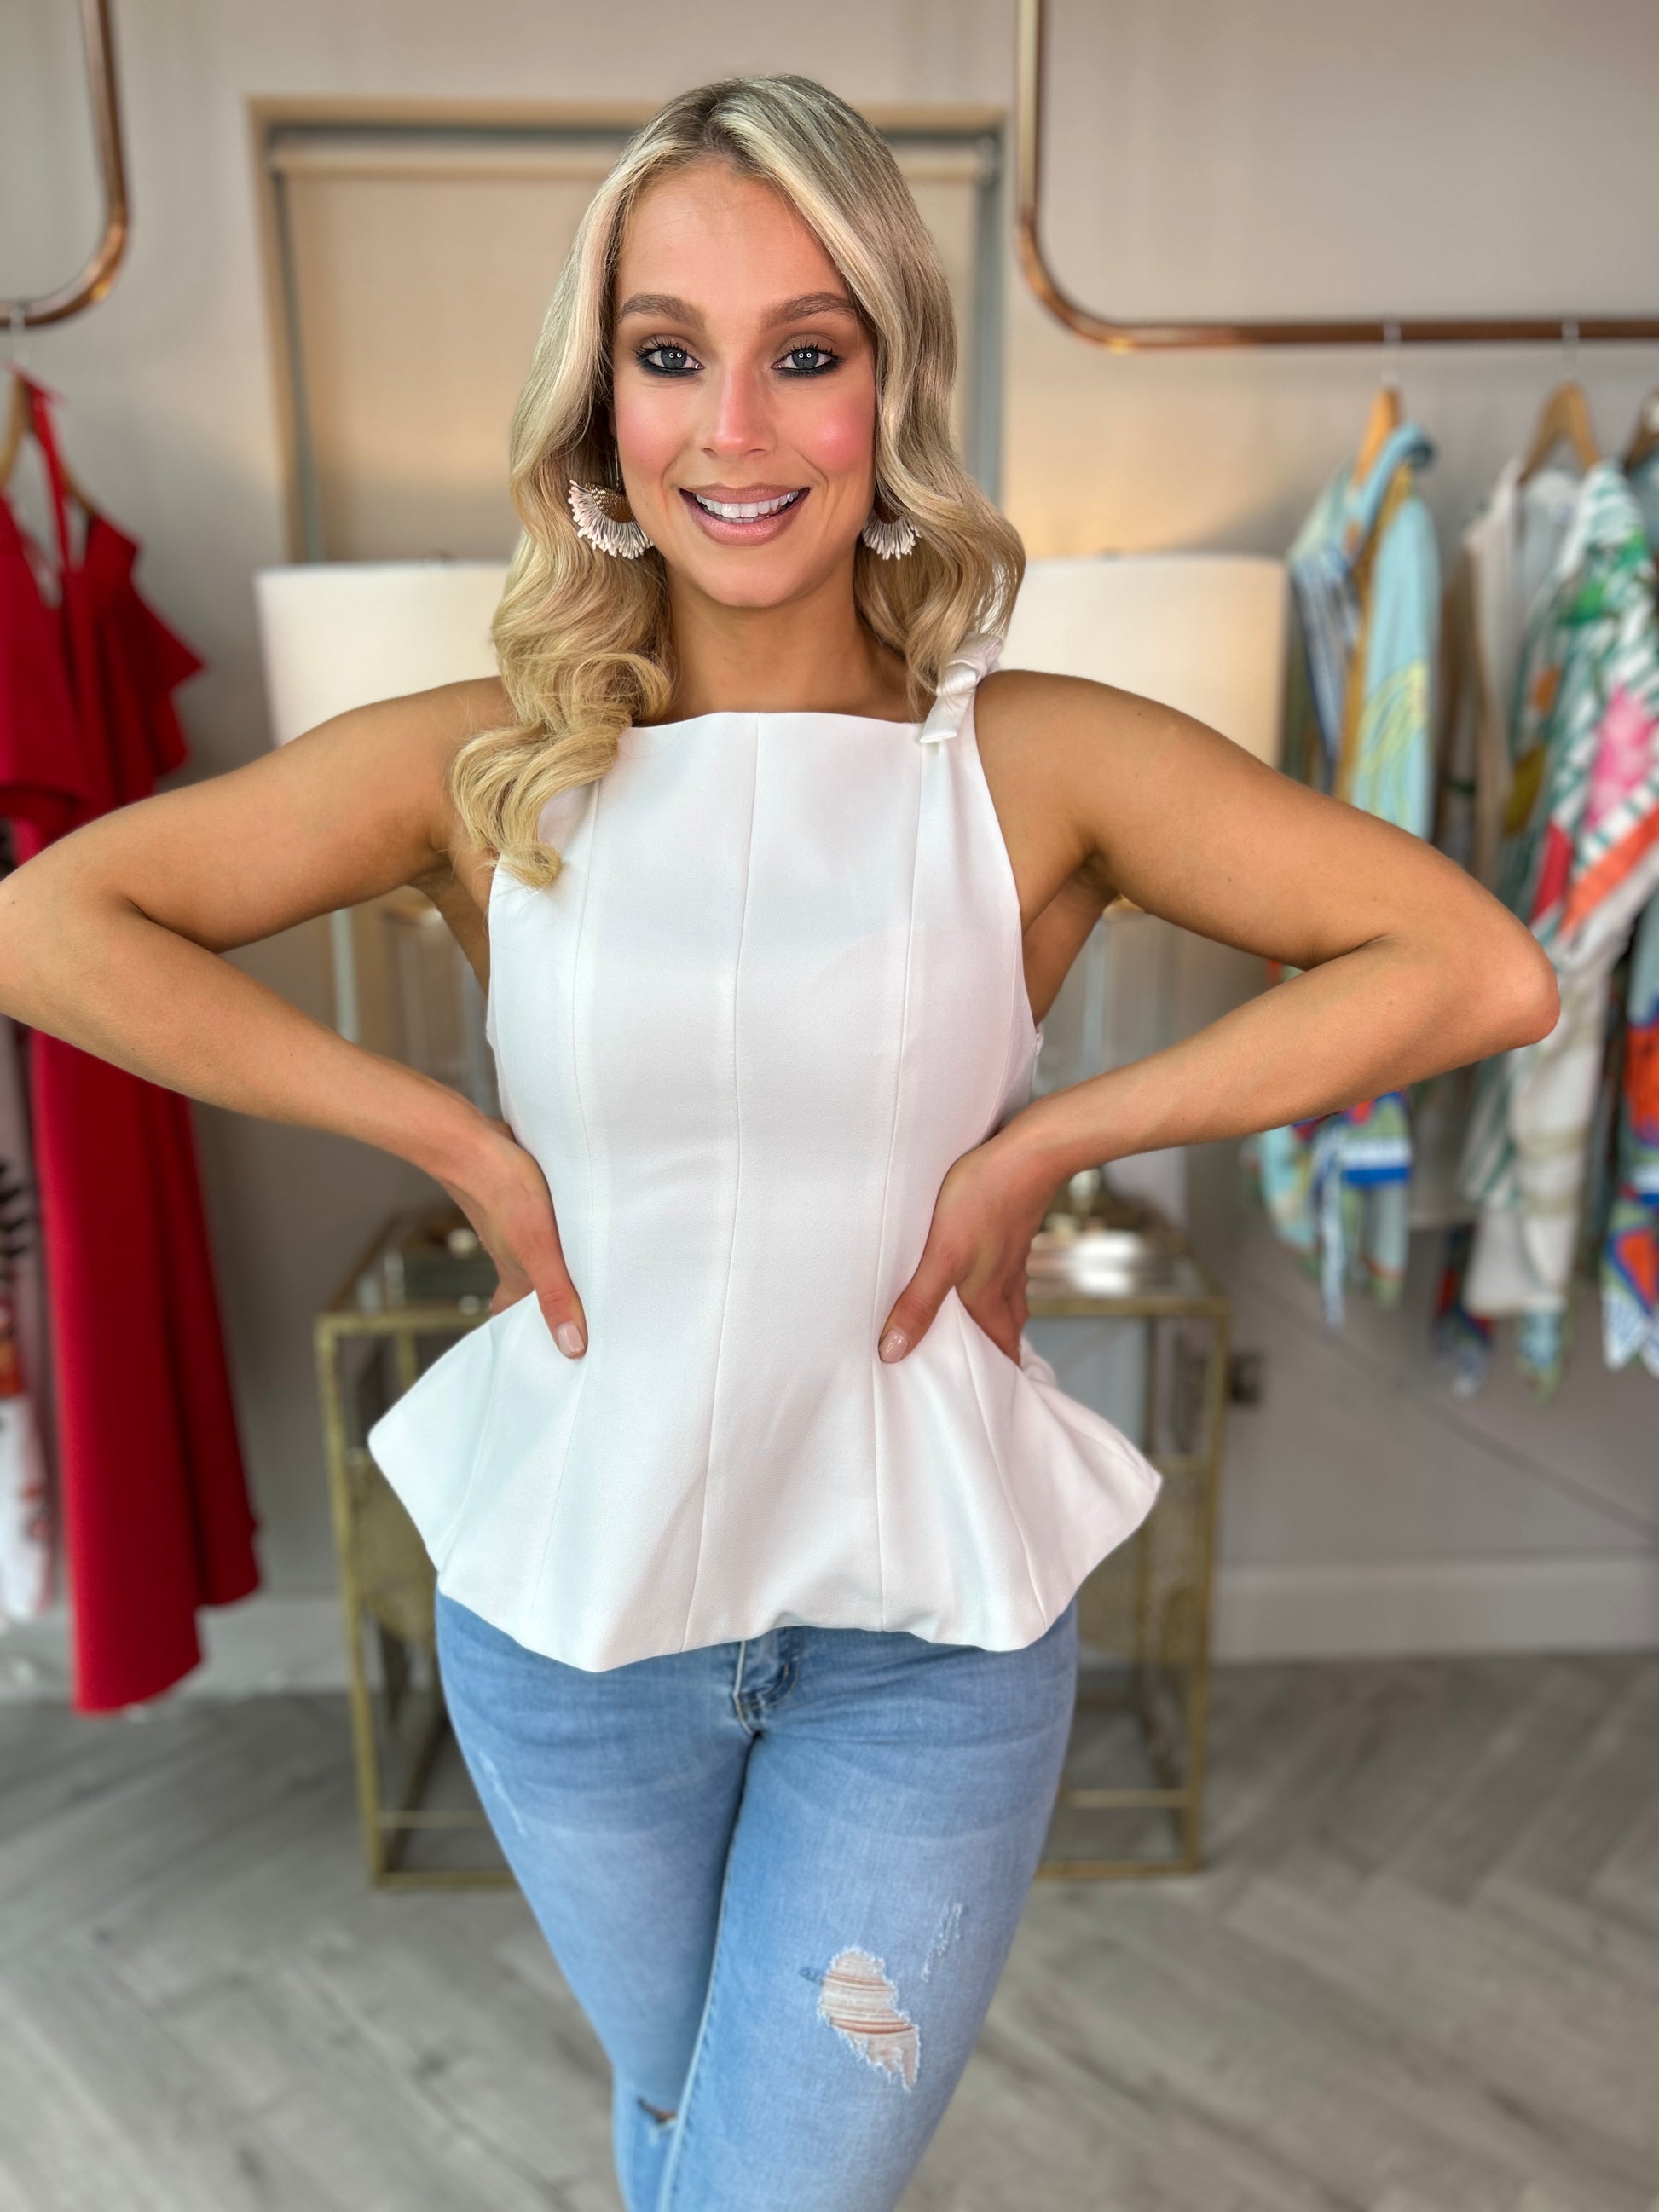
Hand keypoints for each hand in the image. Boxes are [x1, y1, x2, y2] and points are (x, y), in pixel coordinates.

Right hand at [433, 1116, 588, 1357]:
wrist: (471, 1143)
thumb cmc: (504, 1194)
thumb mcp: (539, 1249)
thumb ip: (555, 1295)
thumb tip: (571, 1346)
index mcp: (514, 1272)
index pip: (514, 1313)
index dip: (528, 1330)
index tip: (548, 1348)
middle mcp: (511, 1251)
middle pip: (529, 1284)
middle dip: (549, 1298)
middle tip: (580, 1311)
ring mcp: (514, 1223)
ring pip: (536, 1251)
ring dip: (557, 1262)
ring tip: (588, 1270)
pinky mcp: (521, 1196)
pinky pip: (541, 1221)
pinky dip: (557, 1229)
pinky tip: (576, 1219)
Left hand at [876, 1125, 1058, 1365]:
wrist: (1029, 1153)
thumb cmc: (984, 1199)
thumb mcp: (941, 1256)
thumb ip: (919, 1304)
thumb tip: (894, 1352)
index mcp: (989, 1296)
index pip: (1001, 1348)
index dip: (1000, 1373)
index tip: (995, 1397)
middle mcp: (1006, 1281)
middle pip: (1008, 1327)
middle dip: (999, 1350)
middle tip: (987, 1367)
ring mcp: (1013, 1253)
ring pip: (1010, 1298)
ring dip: (999, 1316)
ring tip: (985, 1326)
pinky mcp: (1012, 1227)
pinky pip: (1007, 1267)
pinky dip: (998, 1281)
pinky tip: (988, 1269)